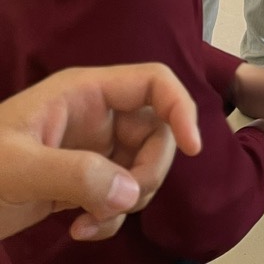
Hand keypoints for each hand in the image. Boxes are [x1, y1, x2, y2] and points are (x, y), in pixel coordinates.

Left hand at [0, 63, 200, 242]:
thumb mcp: (19, 167)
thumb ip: (77, 175)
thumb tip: (131, 193)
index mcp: (84, 92)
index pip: (153, 82)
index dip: (181, 107)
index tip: (195, 148)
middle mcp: (95, 116)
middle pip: (156, 131)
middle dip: (151, 170)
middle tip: (126, 201)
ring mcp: (90, 150)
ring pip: (141, 167)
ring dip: (129, 200)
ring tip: (91, 222)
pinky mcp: (82, 182)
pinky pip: (119, 195)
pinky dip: (110, 217)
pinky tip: (79, 231)